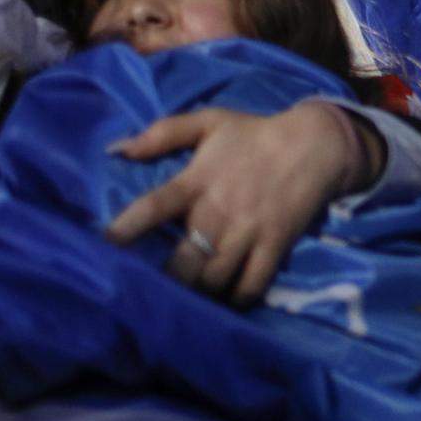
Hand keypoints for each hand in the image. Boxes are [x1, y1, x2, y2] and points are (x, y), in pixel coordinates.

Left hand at [107, 101, 385, 304]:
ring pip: (215, 278)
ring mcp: (249, 230)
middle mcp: (219, 210)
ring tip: (190, 297)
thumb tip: (117, 149)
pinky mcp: (276, 244)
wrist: (314, 143)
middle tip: (158, 288)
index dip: (128, 227)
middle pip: (184, 261)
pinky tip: (227, 299)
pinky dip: (237, 298)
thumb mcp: (209, 121)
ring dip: (200, 292)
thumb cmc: (254, 133)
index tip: (107, 245)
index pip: (155, 206)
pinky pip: (252, 284)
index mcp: (198, 180)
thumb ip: (163, 133)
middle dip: (168, 280)